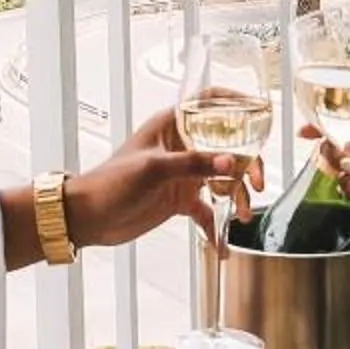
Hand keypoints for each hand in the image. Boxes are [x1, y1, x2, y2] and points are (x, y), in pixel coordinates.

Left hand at [70, 107, 263, 249]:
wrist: (88, 218)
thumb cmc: (111, 183)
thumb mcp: (153, 169)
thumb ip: (193, 164)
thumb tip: (232, 162)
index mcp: (171, 125)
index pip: (209, 102)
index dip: (236, 101)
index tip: (261, 111)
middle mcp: (181, 145)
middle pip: (226, 144)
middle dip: (247, 163)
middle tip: (257, 183)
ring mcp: (182, 173)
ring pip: (222, 178)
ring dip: (237, 196)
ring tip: (241, 216)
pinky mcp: (179, 199)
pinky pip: (207, 211)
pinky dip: (216, 227)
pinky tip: (222, 246)